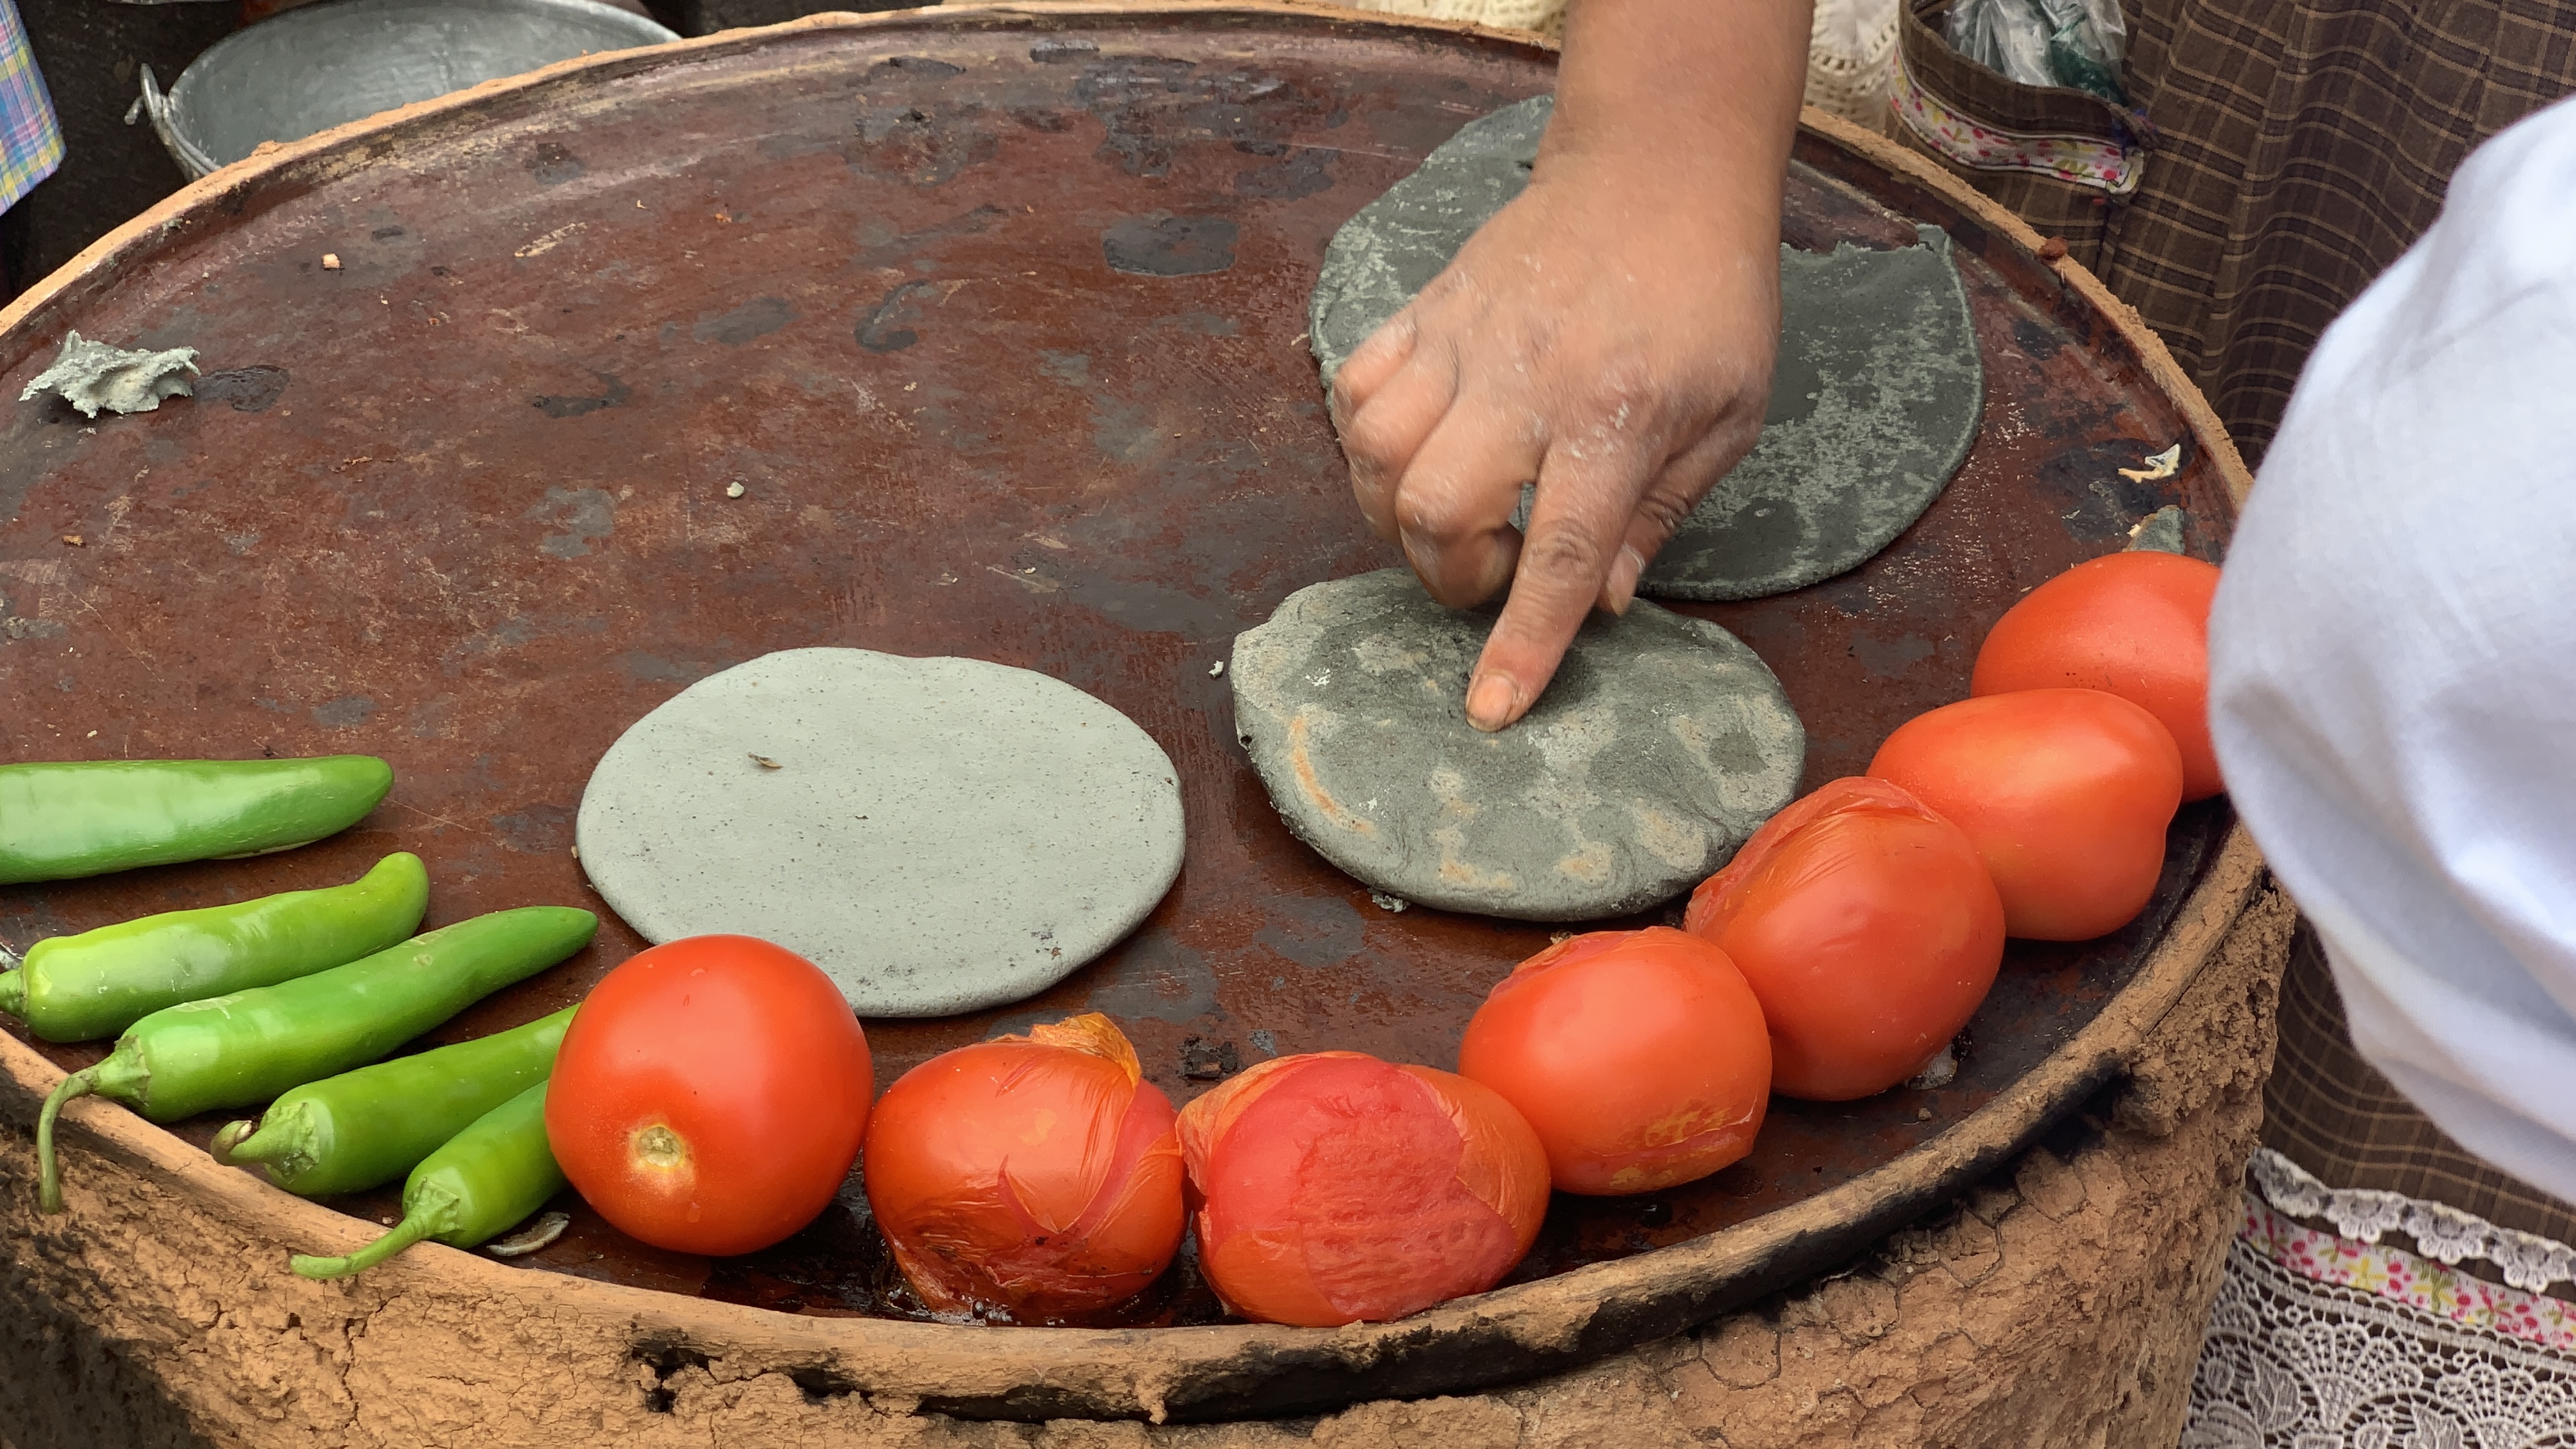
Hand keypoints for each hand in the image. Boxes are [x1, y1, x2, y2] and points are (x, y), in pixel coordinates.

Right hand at [1330, 165, 1781, 730]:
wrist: (1657, 171)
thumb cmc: (1708, 299)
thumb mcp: (1729, 419)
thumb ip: (1659, 516)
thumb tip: (1601, 602)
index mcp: (1615, 419)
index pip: (1558, 556)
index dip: (1522, 644)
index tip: (1491, 709)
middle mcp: (1525, 384)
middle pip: (1436, 509)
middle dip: (1450, 574)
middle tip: (1497, 568)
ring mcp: (1463, 341)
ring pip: (1375, 454)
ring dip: (1394, 514)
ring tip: (1446, 518)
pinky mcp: (1426, 310)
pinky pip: (1356, 388)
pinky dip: (1364, 439)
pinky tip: (1408, 452)